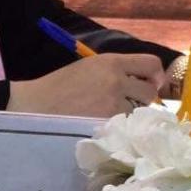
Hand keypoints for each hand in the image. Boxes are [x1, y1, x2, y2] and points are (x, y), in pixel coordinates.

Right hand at [8, 53, 164, 117]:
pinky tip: (104, 127)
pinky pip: (124, 127)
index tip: (152, 83)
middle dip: (143, 100)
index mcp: (110, 62)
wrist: (34, 105)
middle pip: (150, 92)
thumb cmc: (58, 87)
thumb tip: (139, 82)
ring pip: (138, 113)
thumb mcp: (88, 68)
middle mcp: (116, 80)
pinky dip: (119, 129)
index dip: (156, 76)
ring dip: (130, 116)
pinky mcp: (106, 123)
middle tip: (129, 105)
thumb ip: (114, 71)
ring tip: (110, 116)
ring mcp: (112, 104)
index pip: (151, 63)